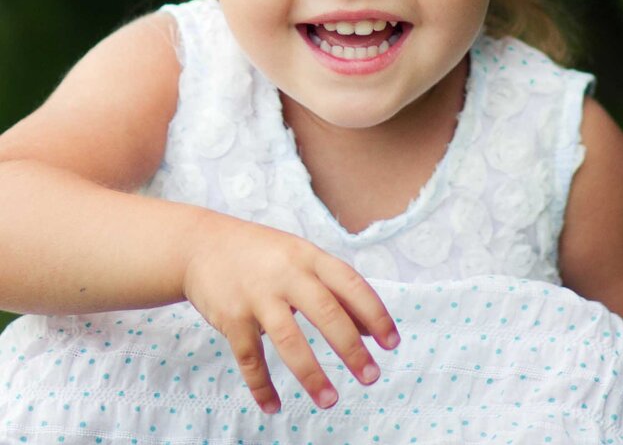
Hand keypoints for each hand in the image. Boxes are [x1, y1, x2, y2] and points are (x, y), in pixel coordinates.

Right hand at [182, 214, 399, 413]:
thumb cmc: (263, 255)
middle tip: (371, 377)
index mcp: (308, 256)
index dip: (374, 314)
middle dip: (351, 348)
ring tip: (330, 400)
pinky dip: (262, 387)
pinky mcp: (230, 317)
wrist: (201, 244)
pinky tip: (274, 407)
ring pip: (289, 340)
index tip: (392, 343)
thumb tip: (370, 328)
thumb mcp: (300, 258)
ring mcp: (256, 295)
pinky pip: (250, 359)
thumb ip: (334, 288)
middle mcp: (285, 273)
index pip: (350, 283)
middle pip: (325, 312)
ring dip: (312, 375)